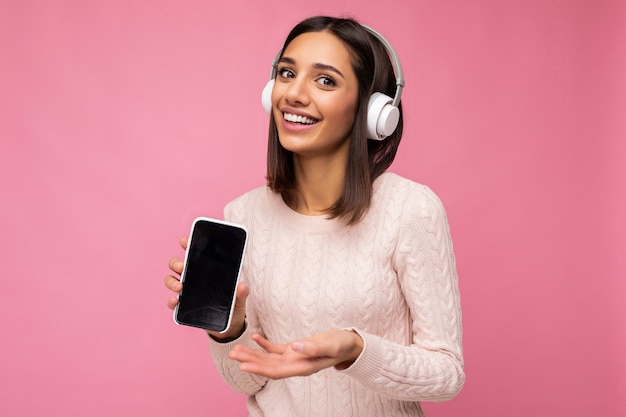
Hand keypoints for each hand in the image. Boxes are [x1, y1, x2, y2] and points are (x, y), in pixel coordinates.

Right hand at [164, 237, 248, 340]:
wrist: (229, 326)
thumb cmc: (233, 305)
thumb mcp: (240, 298)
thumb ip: (242, 293)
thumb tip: (242, 286)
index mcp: (206, 270)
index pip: (193, 253)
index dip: (187, 245)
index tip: (185, 241)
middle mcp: (193, 278)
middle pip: (177, 265)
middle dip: (177, 263)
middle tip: (182, 266)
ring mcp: (187, 292)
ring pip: (171, 280)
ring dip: (171, 281)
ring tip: (180, 286)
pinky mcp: (184, 307)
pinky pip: (173, 302)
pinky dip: (171, 301)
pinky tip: (176, 301)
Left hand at [227, 330, 363, 378]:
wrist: (350, 344)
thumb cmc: (342, 345)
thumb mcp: (331, 346)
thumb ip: (313, 348)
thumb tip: (294, 347)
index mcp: (303, 367)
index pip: (275, 371)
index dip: (259, 370)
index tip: (243, 367)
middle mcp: (295, 364)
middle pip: (268, 366)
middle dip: (250, 361)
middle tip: (232, 355)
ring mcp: (294, 357)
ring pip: (269, 358)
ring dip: (253, 354)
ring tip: (236, 349)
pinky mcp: (295, 349)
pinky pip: (276, 348)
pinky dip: (264, 344)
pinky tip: (255, 336)